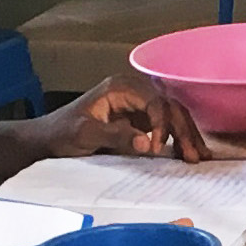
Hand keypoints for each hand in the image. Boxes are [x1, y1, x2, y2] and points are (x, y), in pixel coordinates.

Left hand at [28, 75, 210, 163]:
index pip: (154, 100)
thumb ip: (115, 136)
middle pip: (169, 106)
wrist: (48, 139)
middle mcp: (133, 91)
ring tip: (197, 158)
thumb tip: (148, 143)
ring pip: (172, 115)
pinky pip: (165, 126)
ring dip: (186, 135)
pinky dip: (177, 139)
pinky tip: (187, 154)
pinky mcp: (139, 119)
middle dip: (183, 130)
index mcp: (120, 87)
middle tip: (193, 156)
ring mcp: (138, 104)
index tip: (158, 148)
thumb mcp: (84, 134)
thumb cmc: (61, 133)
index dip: (162, 124)